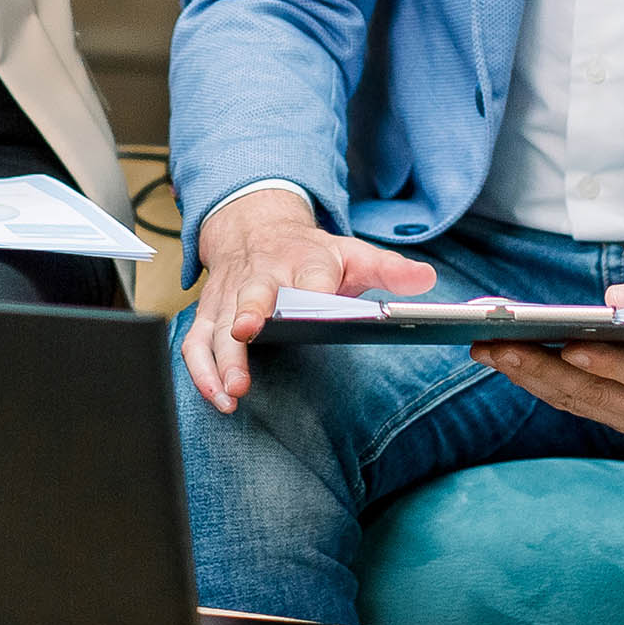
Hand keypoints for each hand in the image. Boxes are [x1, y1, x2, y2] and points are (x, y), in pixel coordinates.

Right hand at [182, 187, 437, 412]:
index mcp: (303, 258)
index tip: (317, 297)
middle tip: (247, 334)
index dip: (314, 285)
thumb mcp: (354, 253)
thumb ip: (389, 269)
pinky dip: (200, 370)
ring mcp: (230, 294)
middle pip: (252, 291)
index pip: (313, 271)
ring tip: (231, 392)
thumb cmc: (309, 252)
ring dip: (220, 358)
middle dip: (247, 311)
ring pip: (217, 325)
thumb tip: (427, 280)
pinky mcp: (211, 314)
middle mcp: (261, 274)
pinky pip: (196, 341)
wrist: (255, 227)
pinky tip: (217, 396)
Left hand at [473, 283, 623, 440]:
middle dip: (540, 369)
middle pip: (597, 395)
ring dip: (532, 379)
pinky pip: (585, 406)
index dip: (606, 361)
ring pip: (582, 404)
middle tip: (493, 346)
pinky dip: (548, 384)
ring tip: (487, 351)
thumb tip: (613, 301)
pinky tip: (514, 362)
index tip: (567, 343)